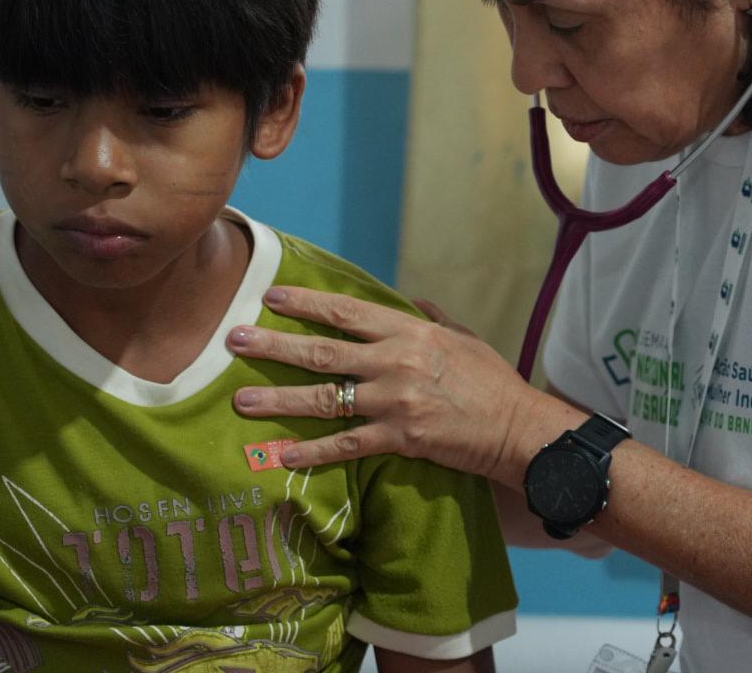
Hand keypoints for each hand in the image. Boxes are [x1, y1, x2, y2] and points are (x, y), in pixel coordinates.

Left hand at [226, 287, 577, 483]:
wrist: (518, 429)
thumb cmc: (494, 382)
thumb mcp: (466, 338)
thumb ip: (433, 318)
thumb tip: (410, 300)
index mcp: (410, 332)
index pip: (346, 312)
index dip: (305, 304)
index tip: (270, 298)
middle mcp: (396, 362)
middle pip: (322, 352)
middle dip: (273, 346)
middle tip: (233, 341)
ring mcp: (394, 402)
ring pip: (324, 399)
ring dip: (278, 399)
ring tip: (240, 401)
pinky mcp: (399, 439)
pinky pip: (345, 445)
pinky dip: (312, 451)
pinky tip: (282, 453)